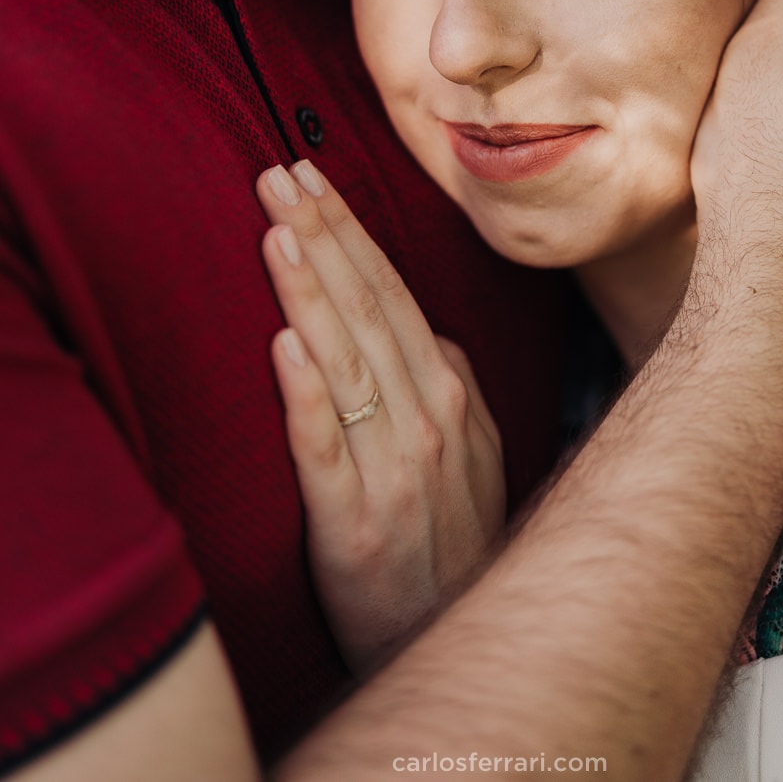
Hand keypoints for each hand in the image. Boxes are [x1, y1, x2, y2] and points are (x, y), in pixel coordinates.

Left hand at [256, 162, 505, 674]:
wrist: (461, 639)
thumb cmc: (455, 540)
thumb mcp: (475, 451)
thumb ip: (449, 384)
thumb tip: (423, 328)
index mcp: (448, 392)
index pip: (390, 291)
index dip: (348, 231)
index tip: (309, 177)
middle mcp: (428, 417)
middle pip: (365, 308)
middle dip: (320, 234)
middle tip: (276, 174)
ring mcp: (394, 468)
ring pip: (346, 361)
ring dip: (309, 291)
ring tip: (276, 231)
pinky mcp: (355, 523)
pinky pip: (327, 447)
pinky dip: (306, 393)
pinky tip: (284, 345)